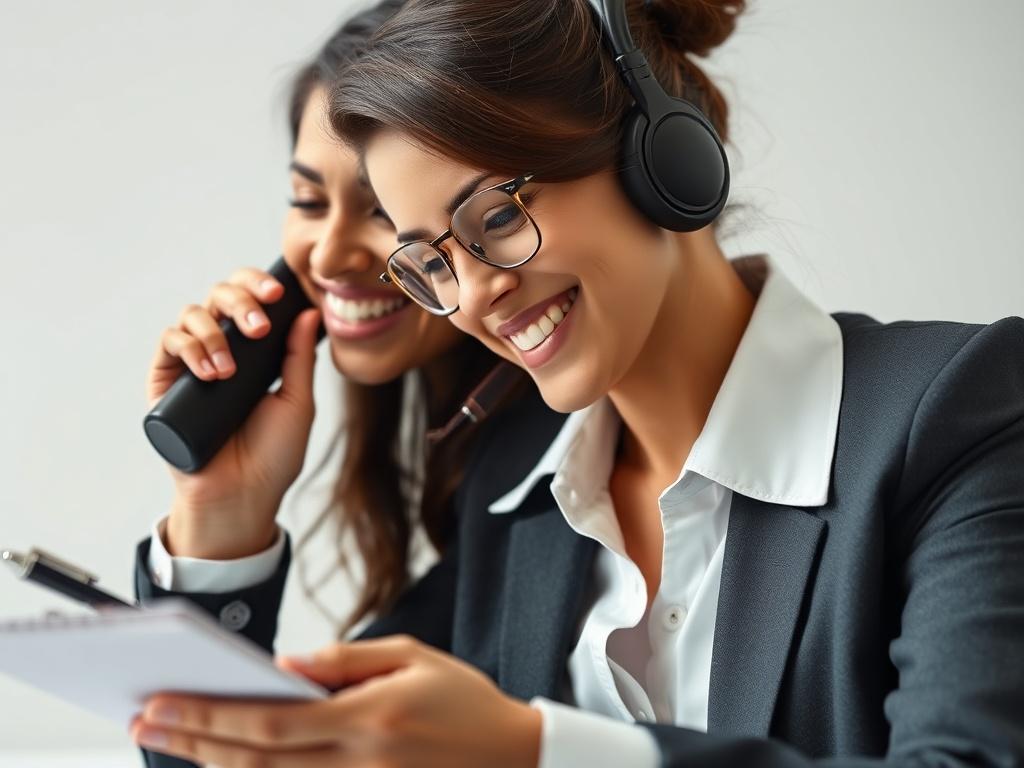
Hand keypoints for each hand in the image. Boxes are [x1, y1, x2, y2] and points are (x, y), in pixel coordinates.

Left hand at [131, 635, 541, 767]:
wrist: (514, 757)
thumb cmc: (464, 701)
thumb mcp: (413, 656)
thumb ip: (347, 660)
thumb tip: (286, 667)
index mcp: (369, 718)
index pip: (271, 720)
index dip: (211, 714)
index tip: (166, 699)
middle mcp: (358, 764)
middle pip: (256, 760)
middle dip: (193, 740)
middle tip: (145, 720)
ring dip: (213, 764)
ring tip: (169, 742)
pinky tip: (227, 765)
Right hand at [146, 266, 321, 558]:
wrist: (241, 495)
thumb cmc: (273, 454)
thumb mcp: (297, 401)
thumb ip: (300, 357)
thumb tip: (309, 311)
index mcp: (256, 350)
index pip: (251, 300)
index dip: (259, 285)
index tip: (279, 292)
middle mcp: (222, 348)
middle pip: (221, 297)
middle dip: (241, 301)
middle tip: (259, 326)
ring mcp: (192, 363)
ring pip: (193, 314)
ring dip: (214, 332)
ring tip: (230, 370)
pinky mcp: (166, 382)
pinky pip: (169, 343)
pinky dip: (188, 347)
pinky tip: (210, 373)